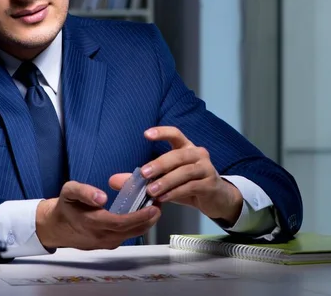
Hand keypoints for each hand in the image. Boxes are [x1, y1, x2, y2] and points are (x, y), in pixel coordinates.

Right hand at [35, 181, 160, 249]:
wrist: (56, 227)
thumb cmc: (65, 207)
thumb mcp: (69, 192)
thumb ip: (84, 192)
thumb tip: (101, 197)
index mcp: (92, 223)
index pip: (121, 222)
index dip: (139, 216)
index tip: (152, 207)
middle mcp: (101, 236)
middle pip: (131, 230)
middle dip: (149, 219)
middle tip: (160, 204)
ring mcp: (105, 242)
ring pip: (131, 235)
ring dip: (146, 223)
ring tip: (155, 208)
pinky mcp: (108, 243)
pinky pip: (127, 236)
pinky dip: (138, 226)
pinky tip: (143, 215)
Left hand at [109, 126, 242, 225]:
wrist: (216, 199)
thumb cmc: (189, 184)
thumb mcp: (165, 180)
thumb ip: (142, 178)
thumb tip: (113, 180)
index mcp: (186, 147)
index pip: (175, 134)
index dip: (161, 133)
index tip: (146, 134)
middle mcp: (197, 153)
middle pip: (178, 155)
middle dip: (159, 164)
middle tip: (143, 173)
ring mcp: (206, 168)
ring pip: (185, 172)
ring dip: (166, 181)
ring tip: (151, 190)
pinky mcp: (210, 184)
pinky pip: (191, 186)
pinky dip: (176, 192)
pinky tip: (164, 198)